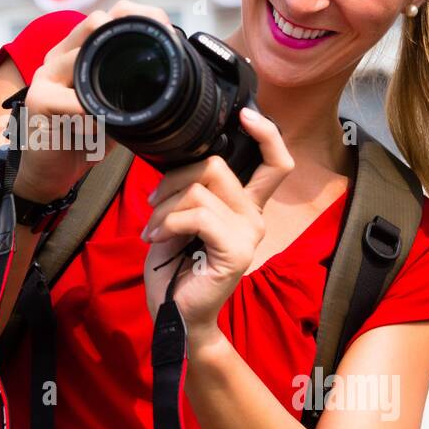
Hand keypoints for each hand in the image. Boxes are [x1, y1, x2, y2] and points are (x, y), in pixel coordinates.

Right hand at [11, 0, 177, 202]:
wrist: (49, 174)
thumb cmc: (82, 139)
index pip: (107, 17)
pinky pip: (74, 100)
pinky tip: (96, 130)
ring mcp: (46, 74)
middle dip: (128, 39)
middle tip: (152, 69)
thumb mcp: (113, 108)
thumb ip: (128, 88)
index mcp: (76, 51)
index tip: (166, 36)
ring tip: (112, 115)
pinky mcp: (37, 99)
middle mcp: (59, 55)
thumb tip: (170, 77)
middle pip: (95, 22)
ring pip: (85, 58)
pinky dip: (92, 117)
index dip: (138, 18)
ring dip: (107, 88)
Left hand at [141, 107, 293, 339]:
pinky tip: (156, 237)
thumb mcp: (181, 218)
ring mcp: (249, 233)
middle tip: (152, 203)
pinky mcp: (236, 250)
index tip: (244, 114)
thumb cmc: (175, 266)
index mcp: (246, 205)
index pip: (276, 162)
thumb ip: (193, 189)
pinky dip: (168, 222)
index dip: (266, 133)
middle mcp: (255, 216)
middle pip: (217, 165)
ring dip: (164, 206)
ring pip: (200, 189)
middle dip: (173, 178)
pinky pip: (197, 215)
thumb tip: (181, 159)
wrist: (174, 314)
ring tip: (152, 228)